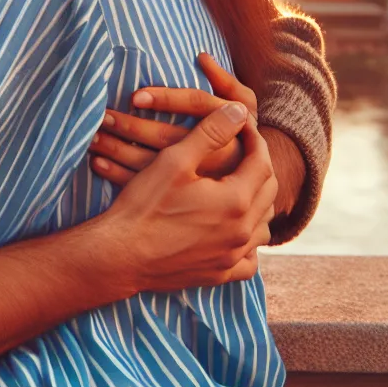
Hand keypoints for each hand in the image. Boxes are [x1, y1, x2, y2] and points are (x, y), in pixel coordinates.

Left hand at [91, 53, 257, 184]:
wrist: (252, 190)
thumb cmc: (243, 137)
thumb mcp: (246, 108)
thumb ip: (227, 83)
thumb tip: (202, 57)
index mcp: (228, 129)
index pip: (195, 108)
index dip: (166, 99)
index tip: (135, 96)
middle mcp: (212, 156)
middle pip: (165, 138)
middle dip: (130, 126)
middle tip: (101, 115)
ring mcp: (194, 181)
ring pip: (150, 165)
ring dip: (117, 149)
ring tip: (92, 136)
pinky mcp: (178, 199)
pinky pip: (145, 188)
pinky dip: (117, 175)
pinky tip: (97, 162)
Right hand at [93, 99, 276, 293]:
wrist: (119, 255)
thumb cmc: (144, 205)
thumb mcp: (176, 160)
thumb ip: (211, 133)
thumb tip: (240, 112)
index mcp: (237, 201)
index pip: (262, 162)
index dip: (255, 140)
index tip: (243, 128)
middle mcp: (242, 231)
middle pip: (268, 192)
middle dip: (259, 167)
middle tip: (244, 151)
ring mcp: (232, 256)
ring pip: (263, 226)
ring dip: (258, 203)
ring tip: (240, 187)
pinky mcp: (218, 274)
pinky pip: (249, 260)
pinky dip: (248, 243)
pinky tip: (235, 233)